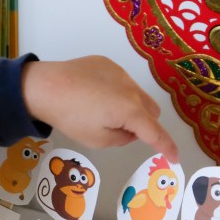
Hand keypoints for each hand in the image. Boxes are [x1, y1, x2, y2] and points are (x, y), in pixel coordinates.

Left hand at [22, 56, 178, 162]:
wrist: (44, 86)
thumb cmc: (69, 117)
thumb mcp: (97, 139)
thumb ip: (122, 138)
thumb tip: (131, 131)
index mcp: (131, 111)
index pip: (156, 132)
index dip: (167, 146)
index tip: (175, 157)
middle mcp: (131, 88)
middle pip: (151, 110)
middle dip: (145, 124)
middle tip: (120, 131)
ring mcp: (120, 72)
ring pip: (137, 94)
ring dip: (129, 107)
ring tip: (100, 111)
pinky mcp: (106, 62)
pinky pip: (120, 81)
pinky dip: (115, 91)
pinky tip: (92, 94)